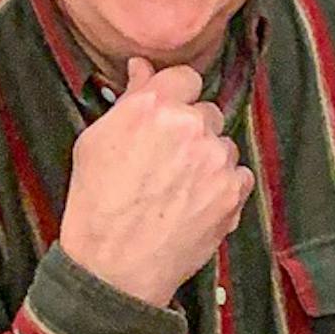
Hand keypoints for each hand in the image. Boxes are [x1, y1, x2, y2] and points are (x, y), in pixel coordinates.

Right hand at [58, 58, 252, 308]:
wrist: (115, 266)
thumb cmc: (97, 204)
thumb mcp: (95, 142)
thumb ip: (128, 99)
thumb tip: (142, 67)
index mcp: (153, 107)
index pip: (186, 78)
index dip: (178, 98)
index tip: (169, 116)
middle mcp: (189, 126)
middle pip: (207, 112)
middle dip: (192, 132)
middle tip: (169, 161)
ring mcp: (216, 159)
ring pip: (224, 145)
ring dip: (209, 160)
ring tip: (181, 189)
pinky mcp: (233, 191)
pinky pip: (240, 175)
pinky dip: (225, 187)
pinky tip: (197, 203)